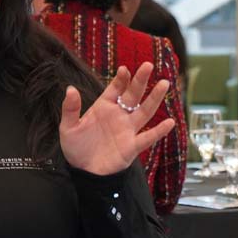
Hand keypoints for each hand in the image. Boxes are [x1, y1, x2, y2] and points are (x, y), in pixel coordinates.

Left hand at [60, 62, 175, 175]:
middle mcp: (119, 115)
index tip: (124, 70)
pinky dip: (159, 131)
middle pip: (133, 95)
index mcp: (104, 107)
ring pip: (144, 111)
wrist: (84, 171)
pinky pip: (148, 137)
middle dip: (140, 80)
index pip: (115, 88)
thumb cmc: (76, 148)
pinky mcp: (132, 146)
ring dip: (154, 98)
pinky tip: (170, 122)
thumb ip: (70, 109)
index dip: (121, 79)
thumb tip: (70, 89)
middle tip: (148, 65)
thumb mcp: (68, 127)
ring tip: (164, 84)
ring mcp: (128, 130)